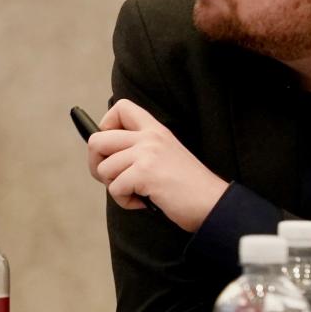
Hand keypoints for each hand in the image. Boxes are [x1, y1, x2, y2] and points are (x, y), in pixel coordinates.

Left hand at [86, 99, 228, 232]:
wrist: (213, 204)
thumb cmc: (188, 187)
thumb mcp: (165, 155)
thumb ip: (140, 148)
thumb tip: (102, 154)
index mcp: (155, 130)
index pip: (120, 108)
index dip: (105, 126)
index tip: (112, 148)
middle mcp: (150, 137)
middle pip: (97, 140)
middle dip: (96, 164)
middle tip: (113, 178)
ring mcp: (147, 153)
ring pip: (103, 169)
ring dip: (115, 188)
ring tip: (138, 192)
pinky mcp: (145, 173)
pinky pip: (114, 189)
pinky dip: (125, 202)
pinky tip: (144, 201)